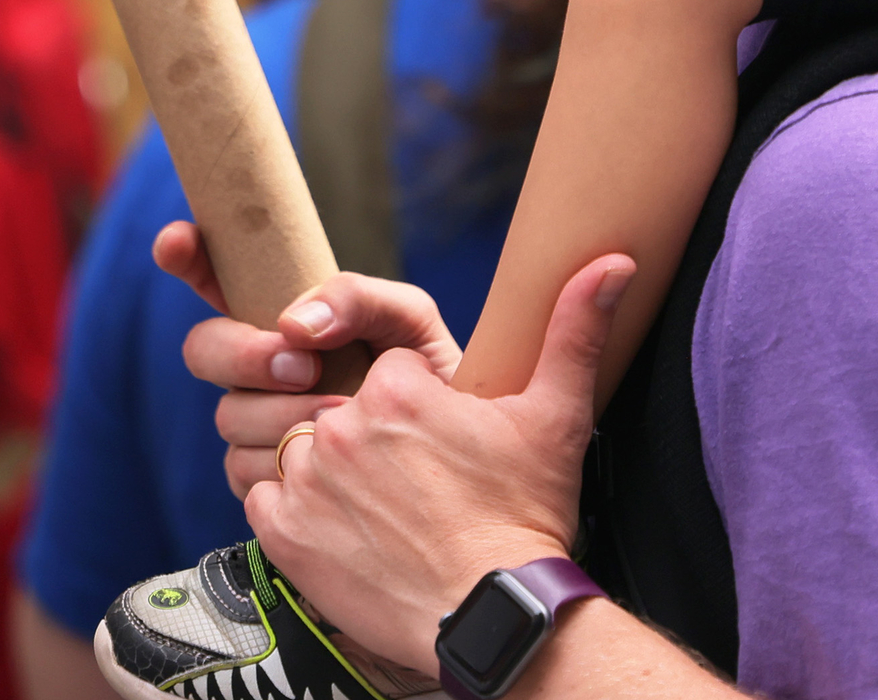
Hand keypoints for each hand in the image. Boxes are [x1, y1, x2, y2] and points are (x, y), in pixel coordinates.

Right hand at [156, 227, 457, 497]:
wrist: (457, 463)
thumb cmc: (433, 382)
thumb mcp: (409, 321)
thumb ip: (358, 298)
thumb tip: (294, 323)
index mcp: (286, 315)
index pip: (218, 276)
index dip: (187, 253)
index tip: (176, 240)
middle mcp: (259, 367)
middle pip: (204, 348)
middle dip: (243, 354)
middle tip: (299, 366)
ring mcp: (255, 422)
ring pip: (228, 414)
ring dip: (281, 415)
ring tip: (342, 415)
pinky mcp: (262, 478)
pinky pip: (243, 468)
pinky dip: (286, 461)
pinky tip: (327, 461)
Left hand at [250, 256, 629, 673]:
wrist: (497, 617)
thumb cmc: (526, 519)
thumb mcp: (557, 418)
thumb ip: (574, 330)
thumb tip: (615, 260)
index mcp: (397, 386)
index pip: (381, 372)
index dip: (410, 408)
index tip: (436, 444)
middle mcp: (342, 425)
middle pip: (334, 408)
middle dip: (364, 439)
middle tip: (408, 485)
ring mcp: (308, 480)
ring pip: (293, 449)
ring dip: (323, 471)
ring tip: (374, 508)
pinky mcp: (285, 533)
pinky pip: (262, 498)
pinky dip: (292, 511)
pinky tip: (341, 530)